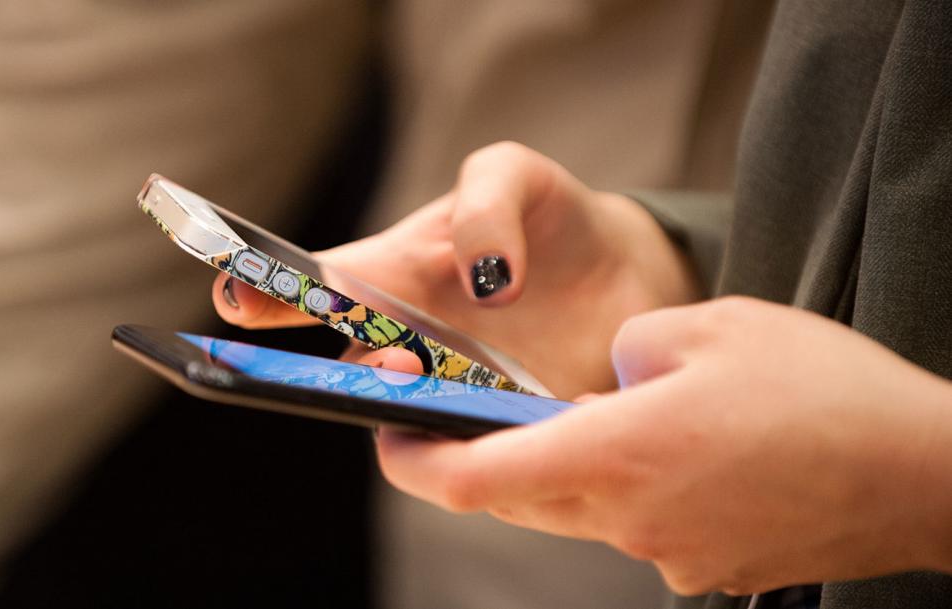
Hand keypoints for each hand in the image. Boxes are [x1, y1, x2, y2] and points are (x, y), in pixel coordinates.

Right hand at [213, 142, 698, 396]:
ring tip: (474, 388)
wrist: (622, 272)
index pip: (307, 288)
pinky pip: (475, 451)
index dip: (261, 293)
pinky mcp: (498, 428)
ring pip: (406, 423)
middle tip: (400, 356)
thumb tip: (485, 281)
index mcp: (385, 276)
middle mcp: (402, 341)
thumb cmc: (545, 217)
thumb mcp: (515, 176)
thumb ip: (487, 204)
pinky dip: (497, 440)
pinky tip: (544, 416)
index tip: (239, 297)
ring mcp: (448, 391)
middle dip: (353, 374)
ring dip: (425, 414)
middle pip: (348, 373)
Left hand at [373, 297, 951, 594]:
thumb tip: (604, 378)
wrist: (922, 473)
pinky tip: (680, 449)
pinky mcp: (705, 566)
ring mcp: (666, 552)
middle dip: (483, 461)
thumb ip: (626, 347)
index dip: (416, 461)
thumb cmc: (822, 388)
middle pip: (517, 499)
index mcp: (616, 452)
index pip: (476, 478)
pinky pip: (635, 525)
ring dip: (564, 469)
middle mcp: (628, 517)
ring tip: (602, 415)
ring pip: (578, 511)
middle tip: (470, 417)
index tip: (388, 437)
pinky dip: (628, 487)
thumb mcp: (709, 324)